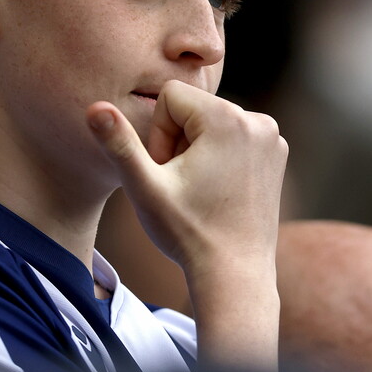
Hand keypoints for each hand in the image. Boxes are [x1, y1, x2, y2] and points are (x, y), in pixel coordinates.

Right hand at [87, 81, 285, 370]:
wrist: (234, 273)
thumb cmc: (187, 233)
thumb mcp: (145, 188)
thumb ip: (119, 144)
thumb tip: (94, 107)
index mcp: (226, 117)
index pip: (169, 97)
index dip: (158, 135)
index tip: (168, 171)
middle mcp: (257, 119)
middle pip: (192, 108)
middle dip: (179, 140)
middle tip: (184, 185)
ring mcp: (272, 136)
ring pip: (212, 121)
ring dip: (199, 148)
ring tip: (202, 189)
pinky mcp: (277, 152)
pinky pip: (235, 135)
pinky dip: (223, 154)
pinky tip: (220, 189)